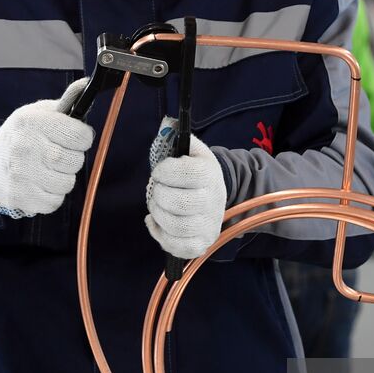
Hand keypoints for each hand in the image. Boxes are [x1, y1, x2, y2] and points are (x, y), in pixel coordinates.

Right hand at [0, 77, 93, 218]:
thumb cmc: (25, 135)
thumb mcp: (40, 112)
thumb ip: (66, 102)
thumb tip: (85, 85)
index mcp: (32, 121)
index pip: (80, 136)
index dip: (82, 138)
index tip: (75, 138)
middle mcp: (24, 147)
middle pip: (73, 161)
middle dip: (73, 159)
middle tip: (60, 155)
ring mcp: (19, 174)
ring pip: (66, 183)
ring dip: (63, 178)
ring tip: (49, 169)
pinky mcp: (18, 197)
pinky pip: (53, 202)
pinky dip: (52, 195)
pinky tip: (40, 184)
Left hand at [145, 130, 227, 259]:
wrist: (217, 196)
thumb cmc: (197, 173)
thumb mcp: (193, 151)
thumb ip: (179, 138)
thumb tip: (167, 125)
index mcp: (210, 174)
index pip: (188, 173)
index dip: (166, 171)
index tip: (160, 171)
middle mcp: (213, 201)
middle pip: (179, 203)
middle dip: (158, 194)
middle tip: (157, 189)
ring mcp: (208, 225)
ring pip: (177, 226)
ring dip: (158, 214)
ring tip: (156, 206)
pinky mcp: (201, 244)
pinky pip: (177, 247)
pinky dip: (159, 234)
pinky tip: (156, 222)